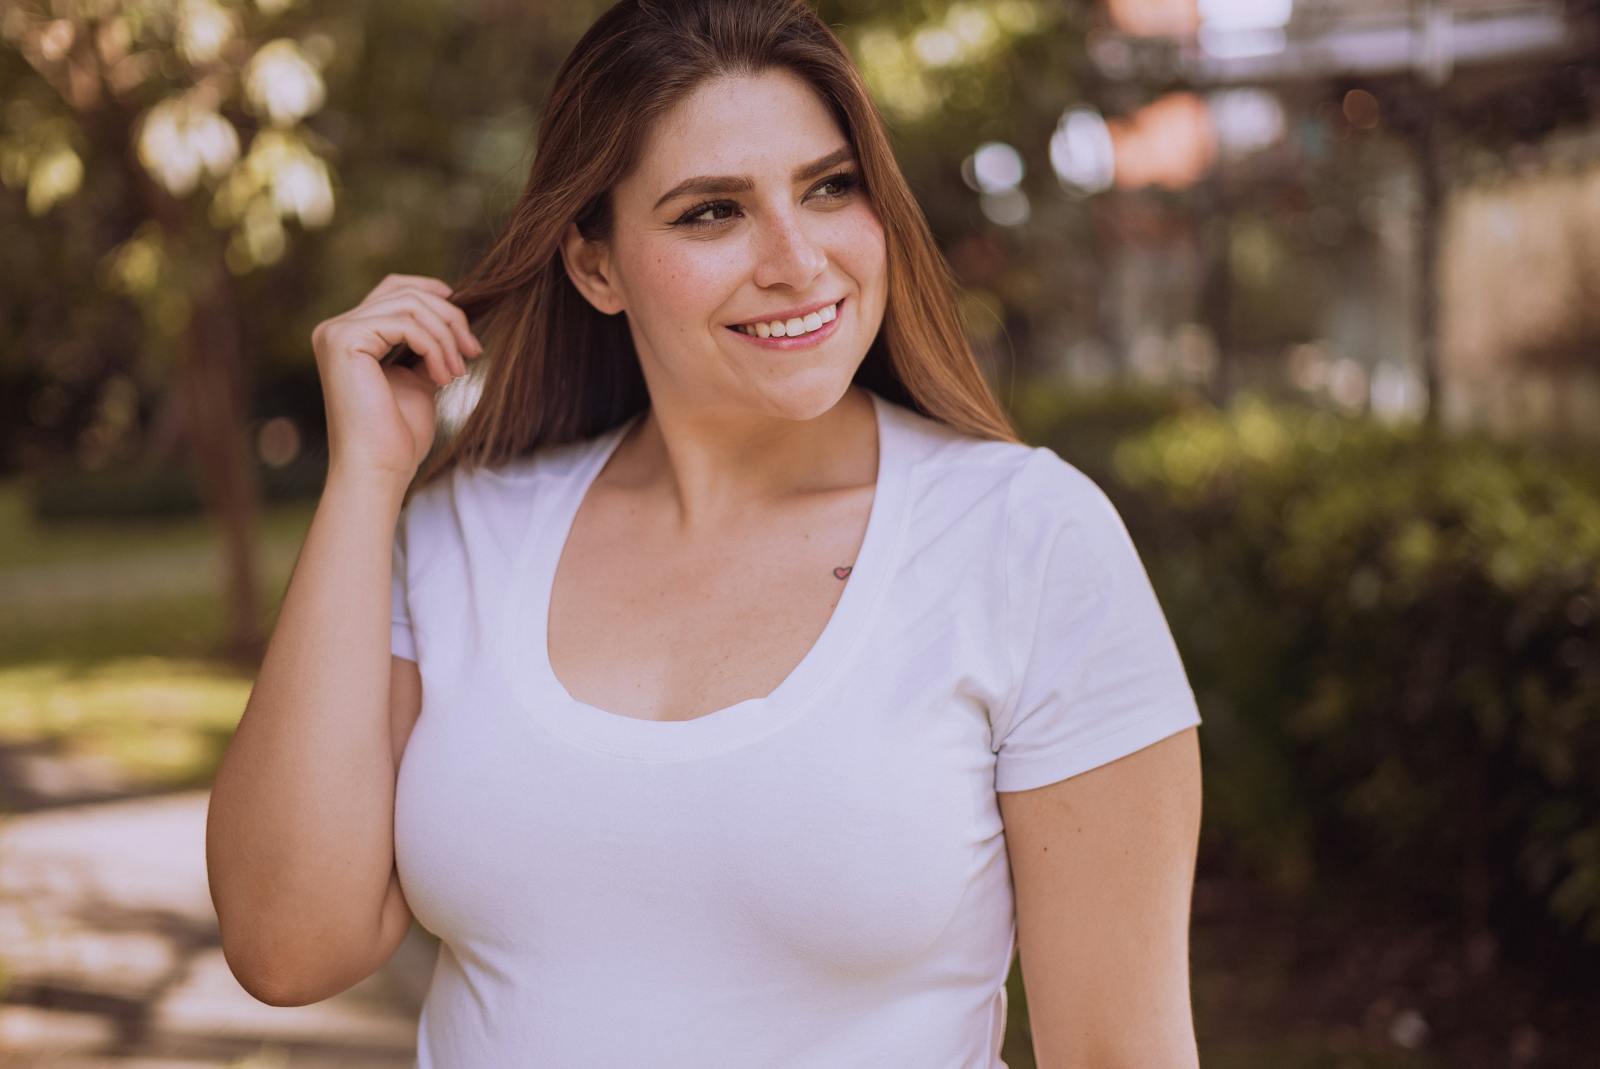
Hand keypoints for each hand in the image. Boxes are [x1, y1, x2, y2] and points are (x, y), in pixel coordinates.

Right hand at [311, 273, 483, 483]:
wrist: (380, 470)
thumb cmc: (398, 436)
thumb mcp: (418, 381)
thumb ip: (426, 348)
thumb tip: (454, 321)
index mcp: (349, 336)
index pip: (394, 289)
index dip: (433, 294)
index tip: (466, 327)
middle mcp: (335, 328)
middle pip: (405, 292)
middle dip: (449, 318)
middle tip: (473, 351)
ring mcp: (336, 332)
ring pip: (409, 304)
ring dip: (445, 336)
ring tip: (458, 371)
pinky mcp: (344, 340)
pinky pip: (405, 324)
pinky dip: (434, 347)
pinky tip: (443, 377)